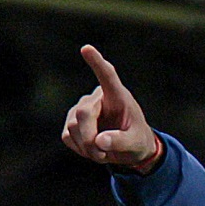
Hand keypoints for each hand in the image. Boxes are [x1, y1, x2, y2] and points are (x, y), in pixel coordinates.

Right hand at [62, 46, 157, 166]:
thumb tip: (99, 141)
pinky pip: (67, 137)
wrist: (128, 150)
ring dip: (87, 147)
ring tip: (104, 152)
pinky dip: (79, 149)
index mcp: (118, 96)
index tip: (87, 48)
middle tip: (102, 156)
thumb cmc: (137, 140)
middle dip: (89, 139)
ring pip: (73, 127)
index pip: (107, 76)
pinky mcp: (71, 122)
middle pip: (83, 113)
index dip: (97, 63)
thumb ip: (121, 142)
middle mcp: (97, 98)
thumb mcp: (136, 144)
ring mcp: (81, 109)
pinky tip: (92, 149)